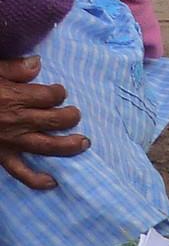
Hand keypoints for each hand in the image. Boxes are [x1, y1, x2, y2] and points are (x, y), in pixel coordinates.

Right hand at [0, 55, 89, 188]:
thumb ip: (12, 67)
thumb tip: (37, 64)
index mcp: (13, 97)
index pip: (49, 96)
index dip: (58, 93)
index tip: (59, 92)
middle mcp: (16, 120)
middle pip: (54, 120)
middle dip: (71, 116)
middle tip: (75, 114)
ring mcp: (10, 141)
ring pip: (48, 146)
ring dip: (69, 145)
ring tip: (83, 142)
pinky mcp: (1, 156)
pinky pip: (21, 172)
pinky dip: (37, 180)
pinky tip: (53, 182)